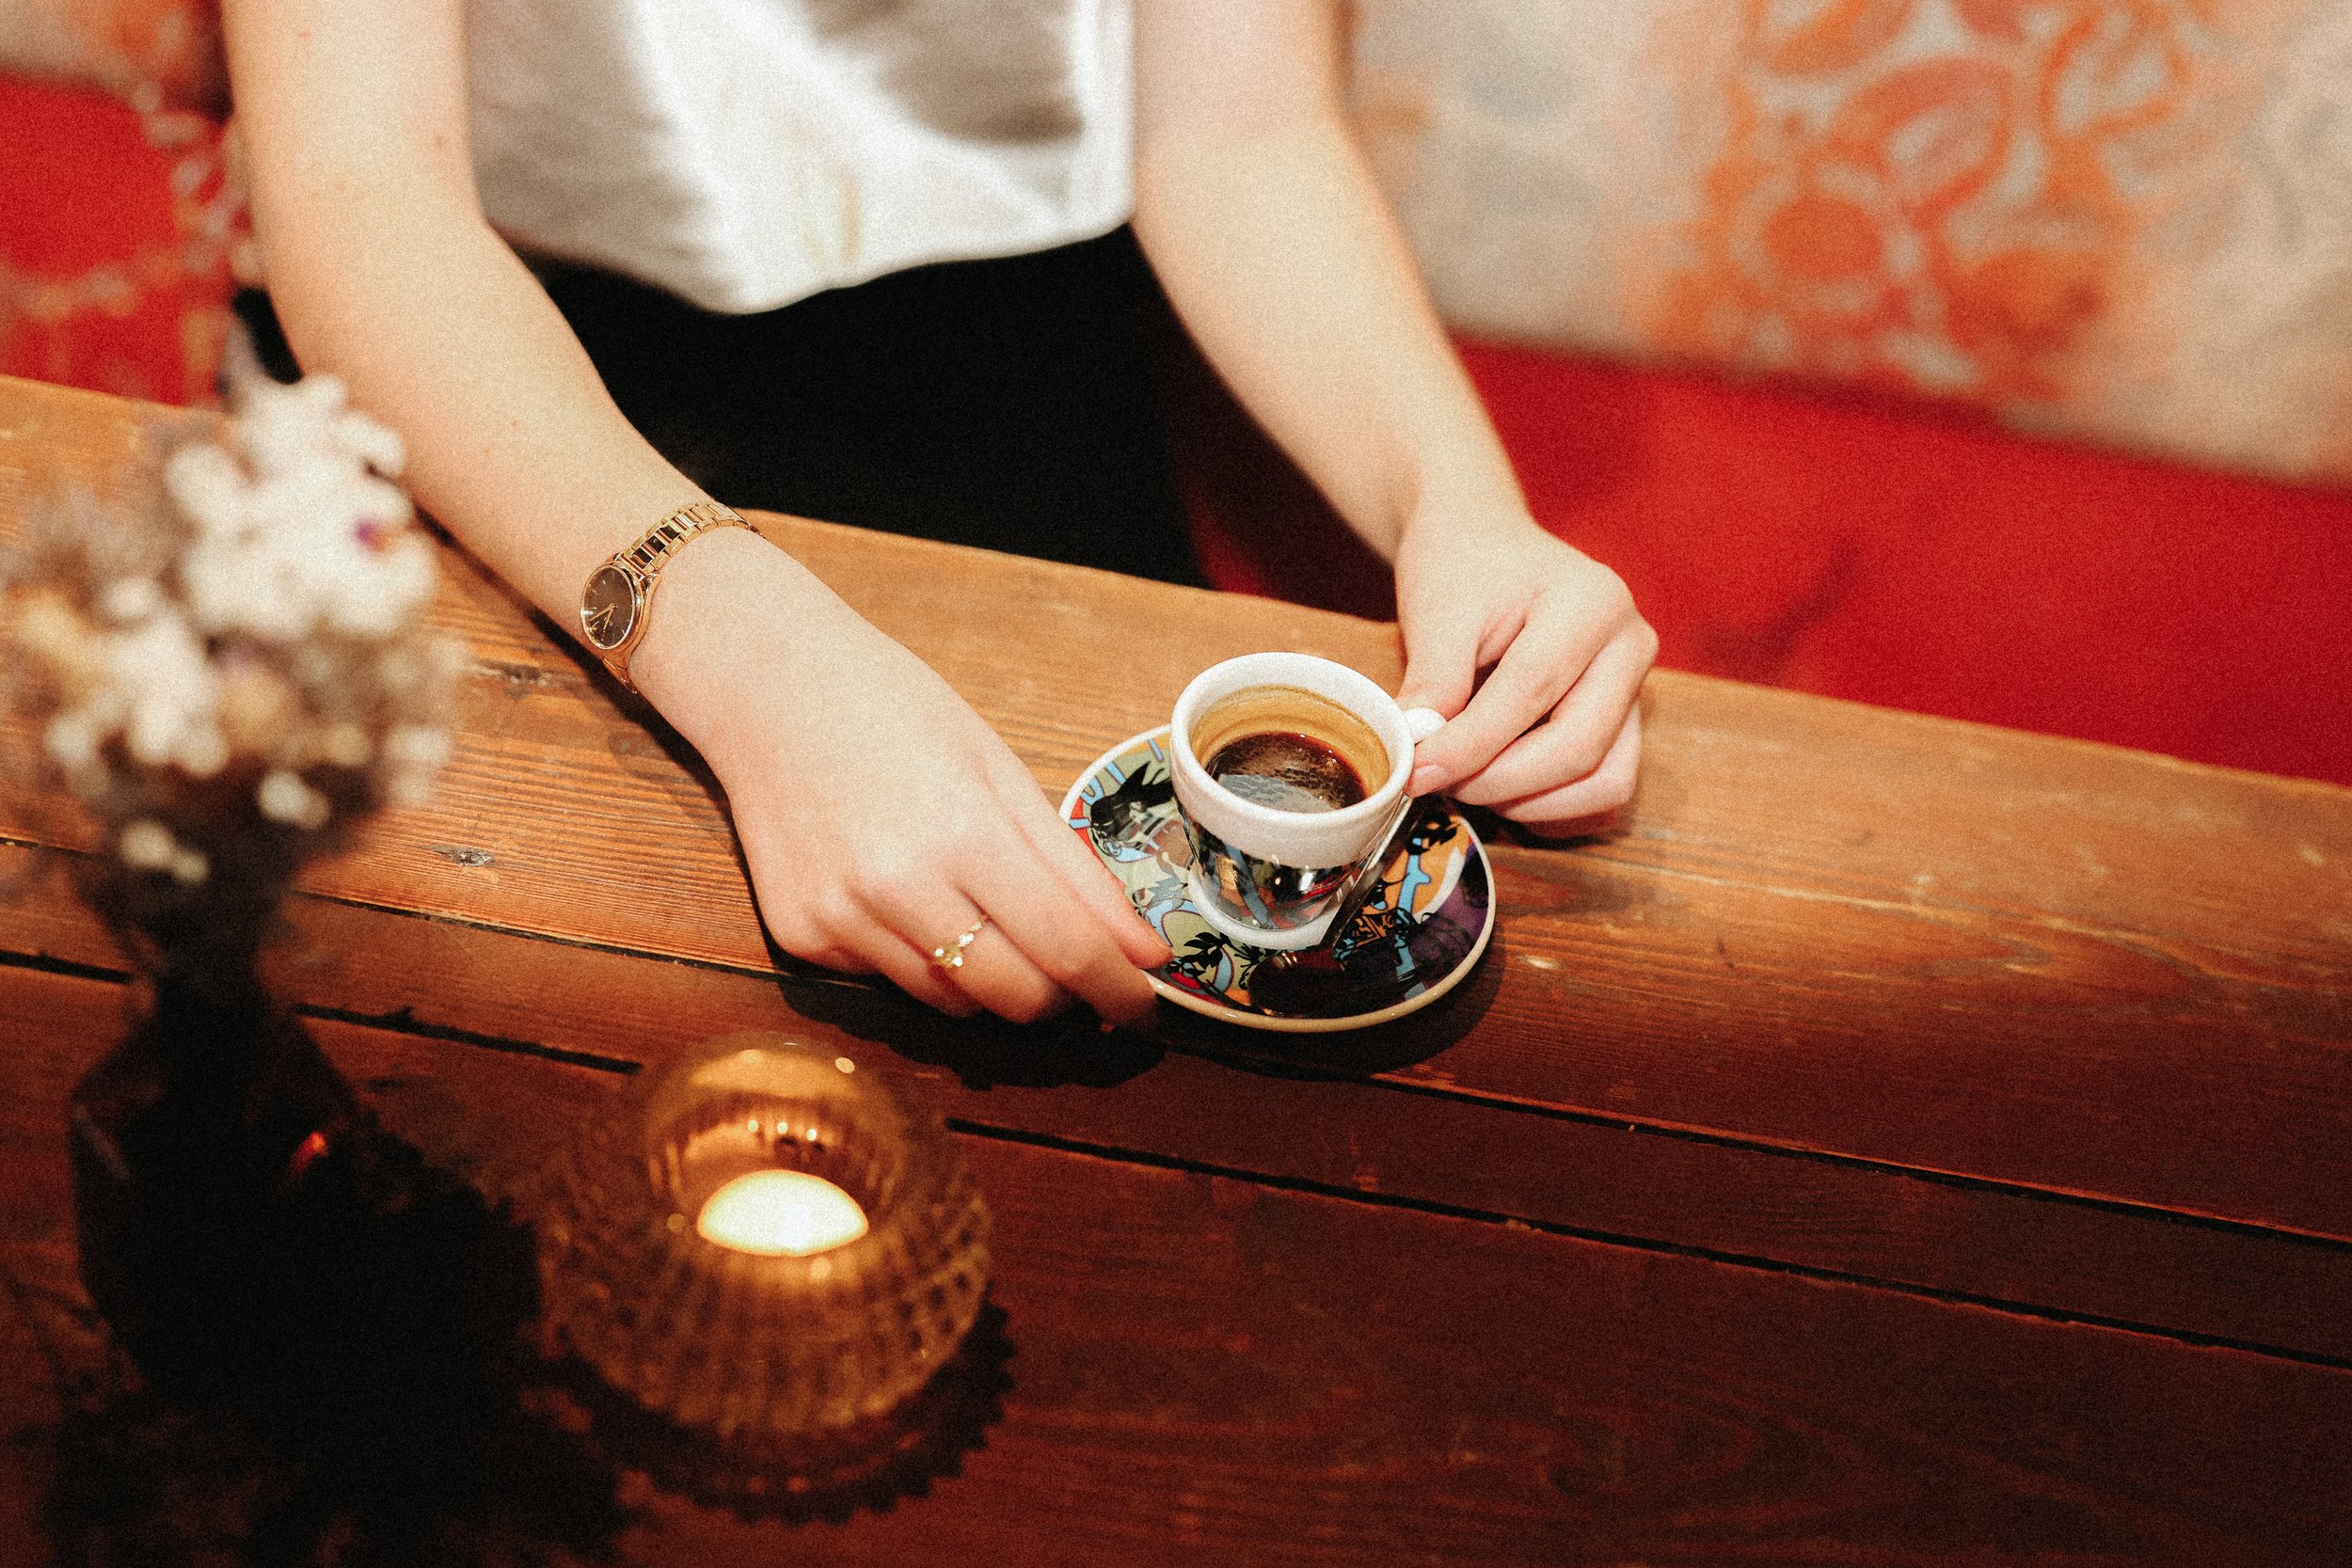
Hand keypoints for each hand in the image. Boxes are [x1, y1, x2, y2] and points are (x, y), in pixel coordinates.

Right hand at [634, 530, 1169, 1023]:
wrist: (769, 688)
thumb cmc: (895, 713)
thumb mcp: (1001, 772)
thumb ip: (1076, 872)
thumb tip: (1143, 953)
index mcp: (964, 832)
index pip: (1067, 949)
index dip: (1118, 991)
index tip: (1144, 1007)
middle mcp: (897, 888)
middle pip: (1015, 998)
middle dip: (1062, 997)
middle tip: (1077, 970)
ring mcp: (842, 919)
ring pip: (955, 1002)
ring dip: (992, 979)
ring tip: (982, 910)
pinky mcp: (801, 938)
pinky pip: (891, 981)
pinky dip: (923, 959)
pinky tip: (905, 895)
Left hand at [1392, 510, 1654, 833]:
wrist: (1484, 544)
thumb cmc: (1462, 565)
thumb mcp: (1437, 610)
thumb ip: (1433, 684)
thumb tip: (1418, 759)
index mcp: (1593, 602)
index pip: (1532, 692)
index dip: (1471, 745)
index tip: (1417, 771)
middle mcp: (1630, 646)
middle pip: (1579, 747)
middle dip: (1500, 782)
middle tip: (1437, 781)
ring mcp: (1636, 689)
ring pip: (1604, 782)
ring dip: (1530, 802)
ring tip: (1467, 781)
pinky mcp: (1626, 724)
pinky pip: (1605, 792)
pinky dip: (1553, 807)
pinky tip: (1500, 788)